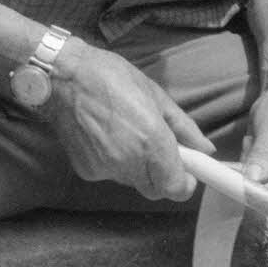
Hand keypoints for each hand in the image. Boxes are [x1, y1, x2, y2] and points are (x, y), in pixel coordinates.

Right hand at [45, 38, 214, 200]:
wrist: (62, 77)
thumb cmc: (111, 78)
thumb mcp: (157, 97)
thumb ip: (184, 128)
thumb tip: (205, 148)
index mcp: (152, 142)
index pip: (176, 188)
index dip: (185, 183)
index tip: (188, 171)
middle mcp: (129, 162)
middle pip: (156, 189)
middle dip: (163, 175)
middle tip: (161, 149)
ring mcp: (105, 169)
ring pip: (134, 181)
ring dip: (139, 166)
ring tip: (129, 133)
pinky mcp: (86, 171)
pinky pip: (111, 174)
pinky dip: (116, 162)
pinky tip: (108, 137)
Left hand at [240, 74, 267, 200]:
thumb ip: (265, 156)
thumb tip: (252, 181)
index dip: (266, 196)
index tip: (242, 187)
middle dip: (257, 175)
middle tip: (252, 147)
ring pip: (264, 183)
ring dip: (253, 164)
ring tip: (257, 137)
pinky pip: (260, 173)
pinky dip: (252, 159)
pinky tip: (256, 139)